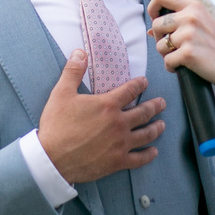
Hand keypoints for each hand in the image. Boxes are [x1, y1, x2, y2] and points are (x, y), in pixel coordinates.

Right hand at [39, 49, 165, 183]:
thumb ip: (73, 71)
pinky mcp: (117, 162)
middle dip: (155, 106)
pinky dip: (148, 155)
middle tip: (162, 103)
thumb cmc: (56, 126)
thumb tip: (80, 52)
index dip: (139, 84)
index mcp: (108, 105)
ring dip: (156, 128)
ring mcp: (120, 144)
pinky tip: (153, 152)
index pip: (130, 91)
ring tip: (162, 124)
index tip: (145, 82)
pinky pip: (138, 159)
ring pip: (145, 134)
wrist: (52, 158)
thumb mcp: (61, 93)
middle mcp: (119, 123)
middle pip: (143, 112)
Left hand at [148, 0, 214, 92]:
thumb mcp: (202, 25)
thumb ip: (179, 21)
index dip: (153, 8)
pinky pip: (167, 61)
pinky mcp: (188, 52)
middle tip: (173, 47)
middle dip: (160, 39)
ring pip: (159, 45)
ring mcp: (189, 34)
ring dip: (167, 55)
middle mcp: (191, 17)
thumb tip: (150, 30)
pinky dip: (172, 67)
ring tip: (182, 57)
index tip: (155, 19)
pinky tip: (184, 66)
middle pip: (156, 24)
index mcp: (194, 6)